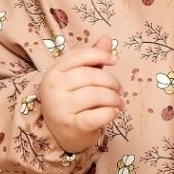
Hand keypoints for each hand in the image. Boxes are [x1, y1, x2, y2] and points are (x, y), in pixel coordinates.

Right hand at [39, 36, 122, 152]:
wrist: (60, 134)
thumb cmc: (72, 101)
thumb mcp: (78, 77)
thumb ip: (92, 59)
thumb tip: (106, 39)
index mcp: (54, 72)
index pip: (78, 56)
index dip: (100, 55)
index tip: (114, 60)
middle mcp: (53, 88)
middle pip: (90, 76)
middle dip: (111, 81)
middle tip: (119, 90)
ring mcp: (60, 108)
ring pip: (95, 95)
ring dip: (114, 98)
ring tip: (119, 102)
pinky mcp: (71, 126)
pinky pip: (96, 116)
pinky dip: (110, 113)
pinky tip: (114, 112)